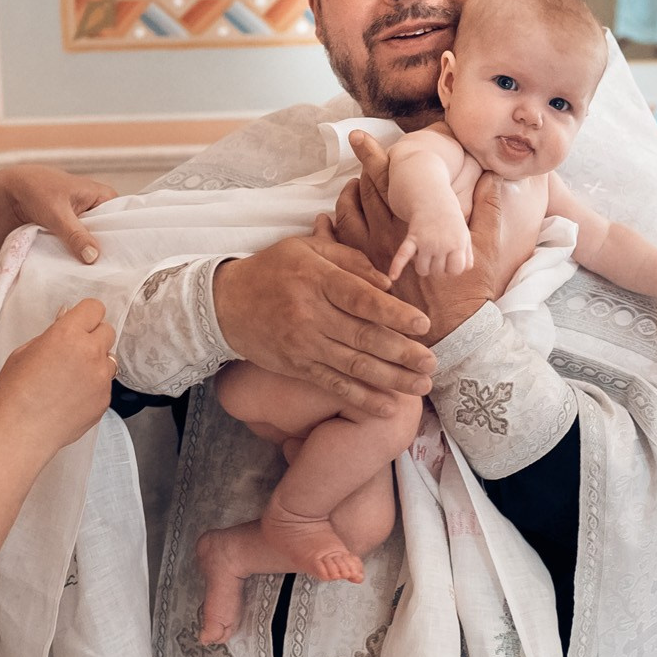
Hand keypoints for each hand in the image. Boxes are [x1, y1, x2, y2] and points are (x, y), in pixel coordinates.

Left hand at [0, 164, 114, 264]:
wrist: (11, 191)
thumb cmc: (36, 191)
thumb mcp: (57, 214)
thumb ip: (76, 235)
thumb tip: (93, 257)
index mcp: (104, 195)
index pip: (123, 219)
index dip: (123, 238)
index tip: (123, 259)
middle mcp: (98, 206)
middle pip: (110, 232)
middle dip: (105, 248)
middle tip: (107, 270)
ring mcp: (85, 217)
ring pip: (94, 239)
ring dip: (89, 252)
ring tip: (93, 271)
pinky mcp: (73, 227)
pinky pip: (81, 241)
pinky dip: (78, 251)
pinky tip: (78, 265)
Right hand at [0, 299, 114, 450]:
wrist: (19, 433)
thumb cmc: (13, 394)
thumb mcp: (24, 353)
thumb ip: (52, 334)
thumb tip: (66, 321)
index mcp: (68, 335)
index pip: (94, 308)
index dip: (85, 315)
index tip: (79, 323)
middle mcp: (90, 353)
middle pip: (107, 331)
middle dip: (93, 337)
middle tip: (73, 350)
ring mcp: (101, 378)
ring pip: (109, 359)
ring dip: (96, 362)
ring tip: (70, 378)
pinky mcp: (104, 400)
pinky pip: (105, 384)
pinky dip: (93, 386)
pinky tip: (71, 397)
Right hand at [211, 230, 432, 417]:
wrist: (225, 303)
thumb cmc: (274, 270)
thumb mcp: (308, 248)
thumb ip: (350, 260)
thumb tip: (388, 283)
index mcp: (317, 279)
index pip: (361, 298)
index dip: (394, 313)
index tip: (423, 324)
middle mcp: (311, 314)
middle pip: (363, 336)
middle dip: (402, 352)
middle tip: (432, 362)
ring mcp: (303, 344)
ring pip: (353, 365)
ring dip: (391, 379)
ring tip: (421, 386)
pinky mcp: (297, 366)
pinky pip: (333, 385)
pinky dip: (361, 399)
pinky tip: (387, 408)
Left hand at [338, 137, 499, 340]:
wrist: (454, 333)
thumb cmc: (470, 291)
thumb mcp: (486, 248)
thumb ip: (489, 210)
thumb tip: (493, 178)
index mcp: (415, 221)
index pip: (388, 179)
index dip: (372, 155)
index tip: (359, 136)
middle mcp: (389, 233)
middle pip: (365, 192)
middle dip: (359, 169)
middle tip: (355, 150)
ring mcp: (373, 254)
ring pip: (347, 215)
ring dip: (345, 197)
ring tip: (349, 187)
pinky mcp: (364, 275)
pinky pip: (336, 248)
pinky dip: (326, 231)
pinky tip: (323, 222)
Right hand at [393, 214, 472, 281]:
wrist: (431, 197)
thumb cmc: (450, 220)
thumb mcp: (464, 234)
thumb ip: (467, 253)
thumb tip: (465, 269)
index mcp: (458, 243)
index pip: (456, 270)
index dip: (452, 268)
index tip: (450, 259)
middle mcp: (443, 244)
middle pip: (438, 272)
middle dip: (437, 267)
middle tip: (437, 255)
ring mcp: (426, 242)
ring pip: (422, 270)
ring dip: (422, 266)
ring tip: (425, 255)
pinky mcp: (412, 238)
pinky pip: (403, 255)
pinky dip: (397, 266)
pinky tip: (393, 276)